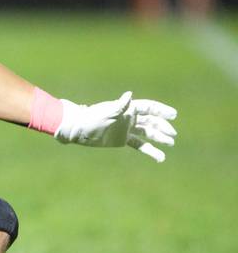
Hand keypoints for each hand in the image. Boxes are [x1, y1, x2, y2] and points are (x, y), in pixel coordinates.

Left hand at [54, 91, 176, 161]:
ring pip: (148, 133)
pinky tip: (160, 157)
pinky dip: (150, 150)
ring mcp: (127, 129)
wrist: (79, 128)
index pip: (148, 107)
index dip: (161, 110)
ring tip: (170, 144)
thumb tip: (130, 94)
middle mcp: (129, 118)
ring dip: (159, 137)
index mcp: (127, 109)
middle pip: (151, 121)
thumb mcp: (107, 112)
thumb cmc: (92, 118)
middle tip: (172, 135)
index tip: (173, 115)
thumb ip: (120, 105)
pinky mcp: (123, 140)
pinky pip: (140, 145)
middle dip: (163, 126)